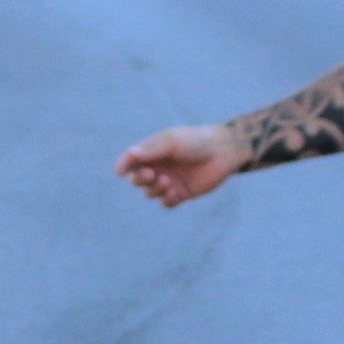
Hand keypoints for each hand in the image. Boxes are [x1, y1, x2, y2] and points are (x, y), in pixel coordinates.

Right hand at [118, 125, 240, 206]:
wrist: (222, 151)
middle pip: (138, 179)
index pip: (132, 160)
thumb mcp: (171, 141)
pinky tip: (174, 193)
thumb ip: (151, 149)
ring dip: (155, 189)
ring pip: (151, 192)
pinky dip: (167, 199)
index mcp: (153, 152)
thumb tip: (129, 155)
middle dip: (140, 179)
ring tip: (167, 182)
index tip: (121, 171)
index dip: (124, 165)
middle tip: (151, 175)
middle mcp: (159, 167)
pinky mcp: (181, 193)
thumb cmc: (195, 141)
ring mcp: (170, 181)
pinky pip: (166, 202)